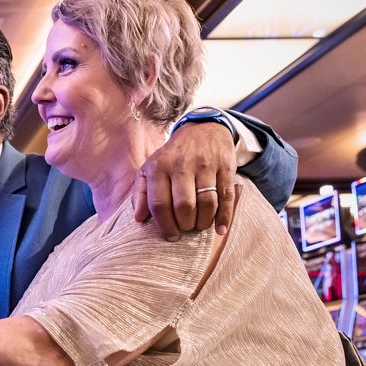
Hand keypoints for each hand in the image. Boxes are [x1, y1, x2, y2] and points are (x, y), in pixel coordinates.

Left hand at [133, 121, 237, 239]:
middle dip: (185, 225)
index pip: (159, 204)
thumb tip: (139, 218)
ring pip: (206, 203)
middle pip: (184, 206)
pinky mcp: (225, 167)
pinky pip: (226, 196)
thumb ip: (141, 192)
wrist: (203, 129)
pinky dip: (224, 216)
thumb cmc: (171, 156)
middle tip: (186, 229)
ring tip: (200, 226)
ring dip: (203, 222)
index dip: (165, 225)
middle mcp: (182, 165)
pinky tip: (220, 229)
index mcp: (159, 167)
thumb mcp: (149, 168)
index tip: (170, 236)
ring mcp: (205, 165)